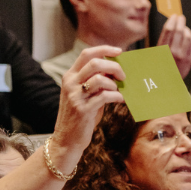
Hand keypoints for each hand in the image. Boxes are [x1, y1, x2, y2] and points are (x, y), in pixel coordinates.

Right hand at [51, 45, 125, 173]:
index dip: (104, 49)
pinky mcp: (82, 109)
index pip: (86, 54)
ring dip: (115, 83)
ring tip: (120, 90)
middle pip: (95, 63)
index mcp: (70, 76)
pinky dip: (116, 96)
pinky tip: (121, 99)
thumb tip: (117, 71)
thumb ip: (98, 82)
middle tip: (123, 76)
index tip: (119, 51)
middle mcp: (70, 83)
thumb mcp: (87, 95)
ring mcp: (75, 96)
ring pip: (100, 78)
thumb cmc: (82, 117)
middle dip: (113, 66)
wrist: (67, 140)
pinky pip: (105, 96)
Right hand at [157, 14, 190, 77]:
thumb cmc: (160, 67)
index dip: (172, 20)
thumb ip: (162, 41)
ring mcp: (183, 56)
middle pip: (179, 31)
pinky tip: (188, 37)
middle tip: (181, 17)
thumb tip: (170, 25)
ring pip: (188, 35)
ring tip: (184, 28)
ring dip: (186, 29)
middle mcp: (173, 52)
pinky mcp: (190, 60)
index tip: (174, 16)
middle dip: (180, 21)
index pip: (168, 30)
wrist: (168, 83)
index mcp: (162, 50)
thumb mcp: (155, 54)